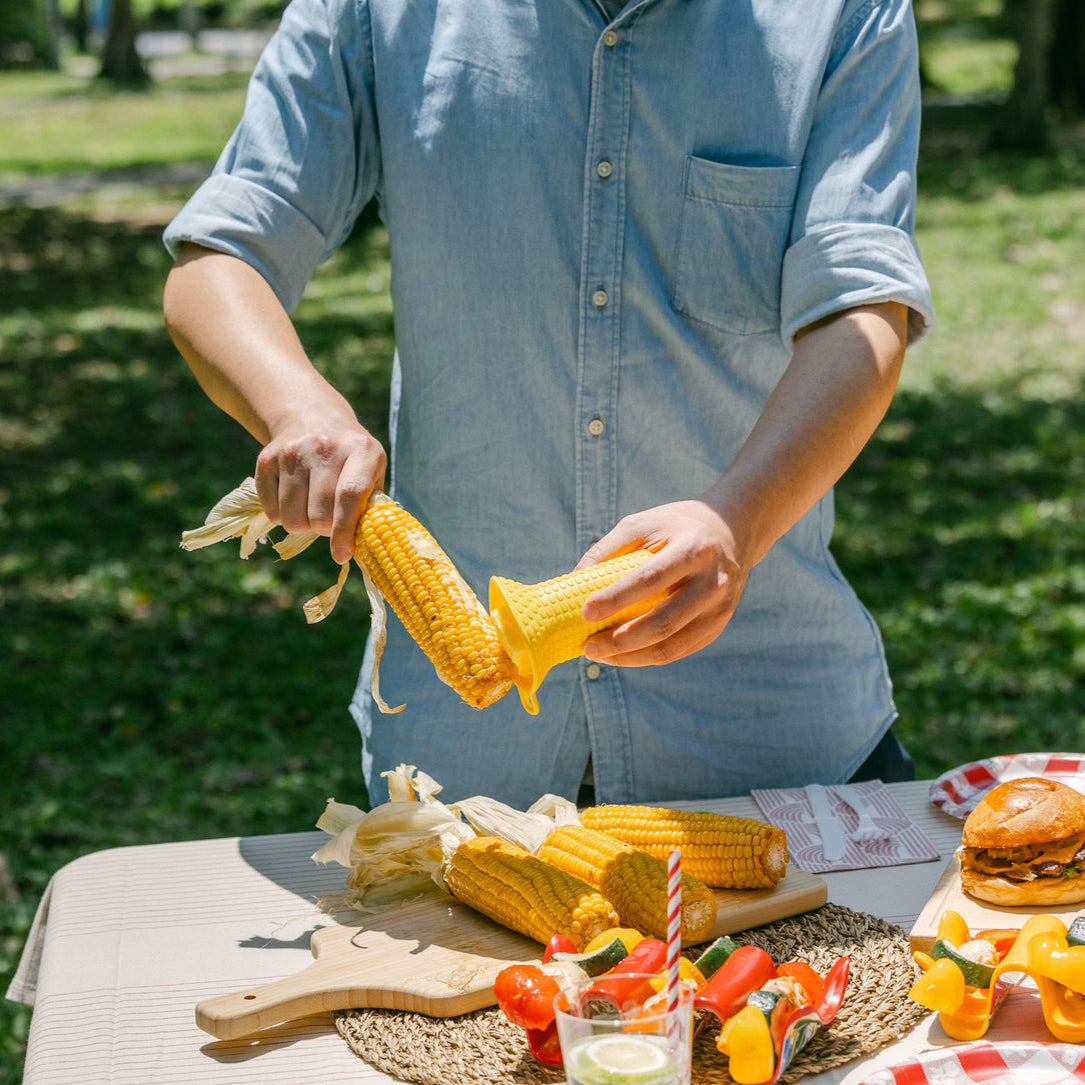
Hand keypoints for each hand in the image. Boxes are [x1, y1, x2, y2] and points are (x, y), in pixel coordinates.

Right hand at [255, 419, 386, 564]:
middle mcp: (324, 447)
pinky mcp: (266, 459)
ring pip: (291, 518)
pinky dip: (282, 516)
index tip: (341, 555)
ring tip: (312, 508)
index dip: (344, 531)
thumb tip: (366, 547)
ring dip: (302, 525)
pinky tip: (294, 498)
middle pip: (319, 514)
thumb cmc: (351, 458)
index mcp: (361, 450)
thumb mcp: (372, 470)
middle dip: (324, 529)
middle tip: (329, 520)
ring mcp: (292, 452)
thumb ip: (372, 506)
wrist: (312, 417)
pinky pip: (270, 512)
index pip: (350, 496)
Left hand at [576, 499, 748, 666]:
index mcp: (691, 550)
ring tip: (600, 655)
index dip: (616, 599)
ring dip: (631, 657)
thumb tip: (573, 581)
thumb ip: (606, 549)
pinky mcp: (718, 624)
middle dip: (620, 640)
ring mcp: (719, 608)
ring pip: (671, 646)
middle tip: (588, 646)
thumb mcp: (642, 524)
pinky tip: (623, 654)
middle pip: (662, 622)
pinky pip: (680, 650)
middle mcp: (711, 582)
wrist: (733, 529)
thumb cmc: (677, 526)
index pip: (650, 580)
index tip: (584, 612)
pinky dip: (647, 657)